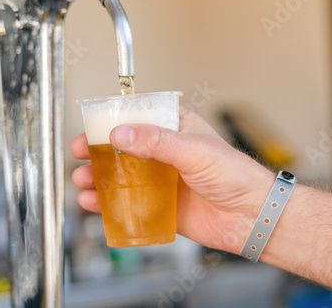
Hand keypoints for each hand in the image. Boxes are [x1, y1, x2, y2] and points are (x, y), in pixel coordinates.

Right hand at [72, 107, 274, 253]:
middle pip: (123, 144)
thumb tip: (120, 134)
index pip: (139, 114)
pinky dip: (108, 202)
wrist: (251, 216)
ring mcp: (161, 178)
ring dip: (98, 176)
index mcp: (176, 128)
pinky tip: (94, 203)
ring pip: (121, 173)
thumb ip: (156, 142)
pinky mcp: (160, 204)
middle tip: (80, 151)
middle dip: (98, 148)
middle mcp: (166, 151)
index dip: (113, 115)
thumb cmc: (235, 175)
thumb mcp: (194, 150)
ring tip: (82, 180)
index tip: (91, 120)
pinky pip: (128, 201)